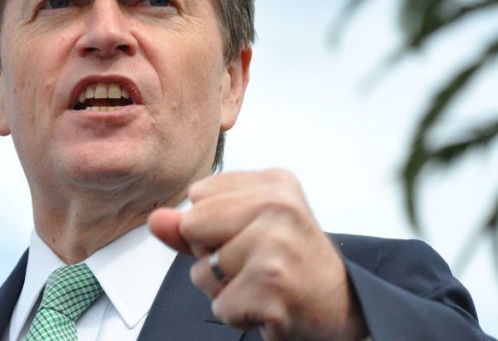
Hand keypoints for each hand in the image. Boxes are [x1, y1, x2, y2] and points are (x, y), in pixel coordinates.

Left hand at [148, 169, 367, 339]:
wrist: (341, 308)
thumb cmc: (291, 265)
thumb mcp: (243, 231)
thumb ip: (194, 224)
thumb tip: (156, 219)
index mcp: (273, 182)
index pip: (197, 195)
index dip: (212, 226)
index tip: (252, 237)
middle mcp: (278, 206)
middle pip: (192, 226)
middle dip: (211, 257)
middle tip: (255, 264)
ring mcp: (275, 244)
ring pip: (202, 271)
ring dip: (225, 290)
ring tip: (262, 284)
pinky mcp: (271, 284)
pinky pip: (220, 305)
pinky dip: (238, 314)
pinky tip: (268, 305)